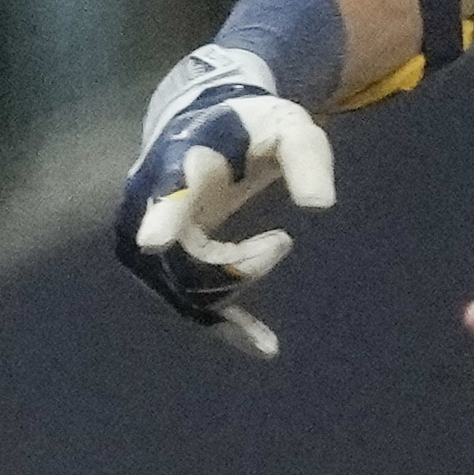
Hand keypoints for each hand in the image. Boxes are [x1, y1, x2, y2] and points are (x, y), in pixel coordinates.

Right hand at [116, 43, 334, 352]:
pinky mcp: (168, 257)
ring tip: (267, 299)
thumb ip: (307, 159)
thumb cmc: (256, 127)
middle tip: (280, 243)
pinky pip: (188, 299)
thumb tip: (320, 205)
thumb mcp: (291, 128)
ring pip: (181, 287)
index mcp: (185, 160)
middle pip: (179, 256)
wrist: (212, 128)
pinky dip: (223, 325)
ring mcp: (154, 231)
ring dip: (228, 301)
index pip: (169, 191)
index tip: (153, 241)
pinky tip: (262, 347)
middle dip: (232, 267)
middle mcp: (154, 198)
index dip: (161, 215)